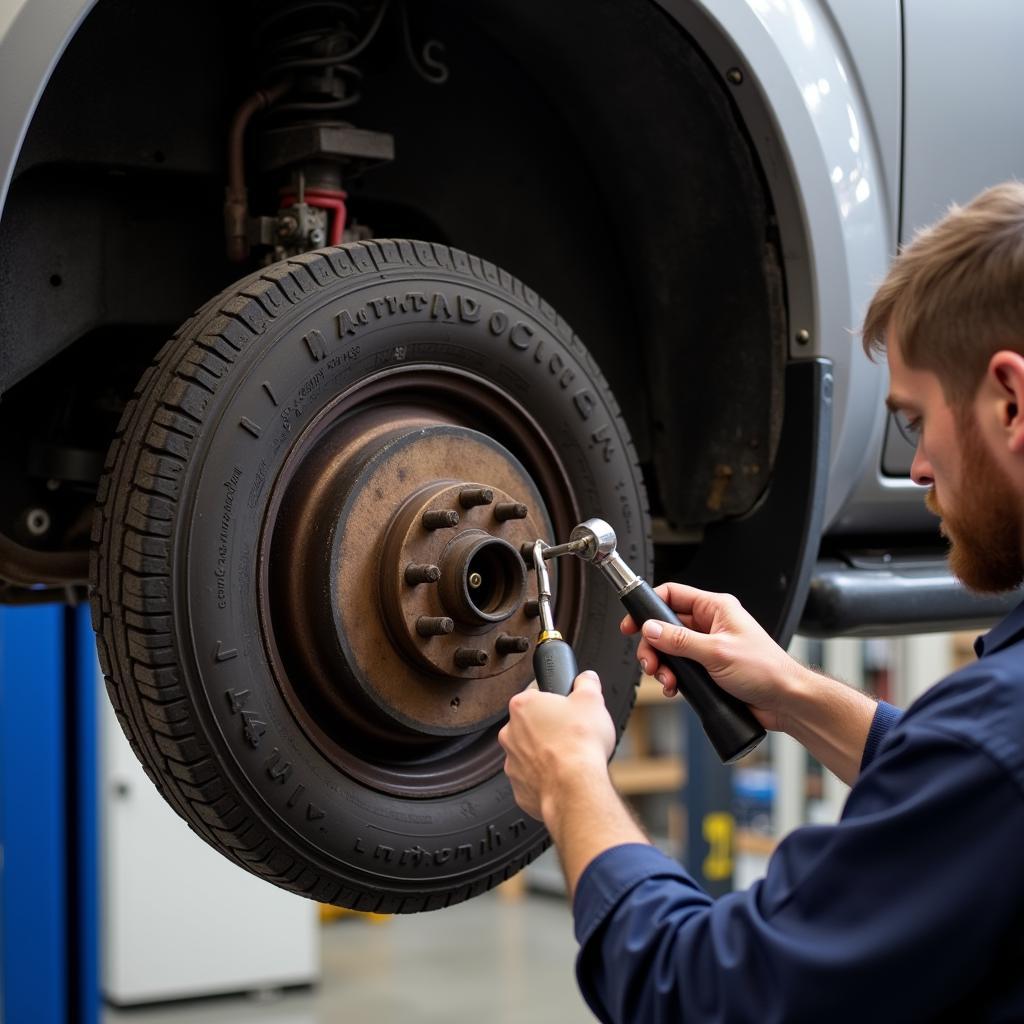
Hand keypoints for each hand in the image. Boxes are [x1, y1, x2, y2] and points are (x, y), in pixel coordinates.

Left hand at [498, 670, 615, 824]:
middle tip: (572, 734)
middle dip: (549, 729)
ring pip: (529, 753)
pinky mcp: (519, 788)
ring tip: (570, 758)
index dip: (555, 701)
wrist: (576, 788)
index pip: (536, 694)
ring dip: (545, 754)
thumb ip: (587, 683)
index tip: (567, 709)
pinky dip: (545, 779)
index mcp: (523, 706)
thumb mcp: (592, 700)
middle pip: (531, 725)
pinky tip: (563, 777)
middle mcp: (510, 733)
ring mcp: (512, 762)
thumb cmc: (580, 744)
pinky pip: (532, 779)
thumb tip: (587, 678)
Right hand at [620, 582, 796, 731]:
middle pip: (665, 626)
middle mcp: (710, 624)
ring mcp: (708, 646)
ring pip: (670, 650)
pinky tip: (675, 689)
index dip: (648, 607)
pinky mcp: (707, 668)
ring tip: (666, 680)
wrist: (785, 701)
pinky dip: (672, 678)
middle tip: (650, 662)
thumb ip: (680, 640)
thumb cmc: (766, 670)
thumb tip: (651, 628)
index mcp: (716, 608)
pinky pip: (680, 668)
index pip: (673, 595)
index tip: (632, 623)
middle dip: (653, 646)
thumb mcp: (717, 652)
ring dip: (662, 666)